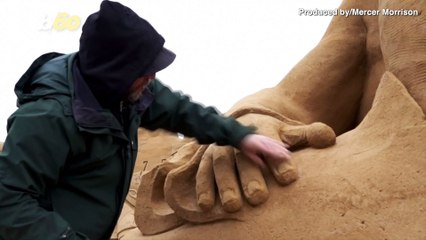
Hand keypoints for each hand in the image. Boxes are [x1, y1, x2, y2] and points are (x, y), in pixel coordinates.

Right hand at [195, 112, 335, 212]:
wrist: (242, 125)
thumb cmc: (272, 137)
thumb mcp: (290, 133)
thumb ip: (308, 135)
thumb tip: (329, 138)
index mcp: (262, 131)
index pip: (271, 144)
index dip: (279, 160)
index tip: (290, 177)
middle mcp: (238, 141)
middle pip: (244, 158)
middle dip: (251, 176)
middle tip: (259, 197)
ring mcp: (220, 150)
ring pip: (221, 166)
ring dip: (225, 185)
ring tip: (233, 206)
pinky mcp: (205, 161)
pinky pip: (202, 173)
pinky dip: (204, 188)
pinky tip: (207, 206)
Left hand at [239, 134, 290, 168]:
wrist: (241, 136)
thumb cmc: (245, 146)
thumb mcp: (249, 155)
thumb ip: (257, 160)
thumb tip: (265, 167)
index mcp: (260, 147)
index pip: (271, 152)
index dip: (278, 155)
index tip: (284, 158)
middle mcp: (264, 142)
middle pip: (275, 148)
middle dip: (283, 152)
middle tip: (290, 157)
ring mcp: (266, 139)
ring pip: (276, 144)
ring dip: (283, 148)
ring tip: (289, 152)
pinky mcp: (266, 137)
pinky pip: (275, 140)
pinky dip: (280, 143)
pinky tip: (285, 145)